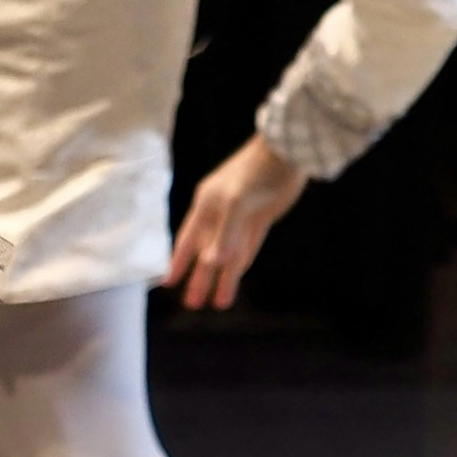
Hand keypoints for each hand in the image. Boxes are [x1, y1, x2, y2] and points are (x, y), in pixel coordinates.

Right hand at [165, 133, 306, 311]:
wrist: (288, 152)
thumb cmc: (256, 172)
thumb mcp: (237, 202)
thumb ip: (225, 234)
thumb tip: (212, 263)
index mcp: (206, 206)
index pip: (187, 240)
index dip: (178, 262)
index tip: (168, 283)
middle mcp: (220, 214)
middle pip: (205, 253)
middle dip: (199, 279)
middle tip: (193, 305)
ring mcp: (240, 218)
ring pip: (227, 254)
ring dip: (222, 278)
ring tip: (217, 304)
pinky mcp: (260, 219)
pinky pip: (246, 247)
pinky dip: (239, 264)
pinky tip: (234, 280)